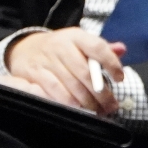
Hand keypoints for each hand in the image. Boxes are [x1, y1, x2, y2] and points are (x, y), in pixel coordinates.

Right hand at [7, 27, 125, 114]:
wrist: (25, 48)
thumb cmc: (62, 49)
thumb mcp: (81, 42)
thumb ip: (102, 49)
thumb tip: (122, 49)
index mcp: (76, 36)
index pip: (97, 47)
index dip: (111, 63)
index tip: (120, 78)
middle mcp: (60, 47)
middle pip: (85, 72)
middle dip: (101, 92)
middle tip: (111, 105)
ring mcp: (45, 61)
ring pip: (69, 85)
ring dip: (85, 101)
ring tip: (96, 111)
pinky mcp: (32, 74)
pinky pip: (51, 91)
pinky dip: (65, 102)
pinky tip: (75, 109)